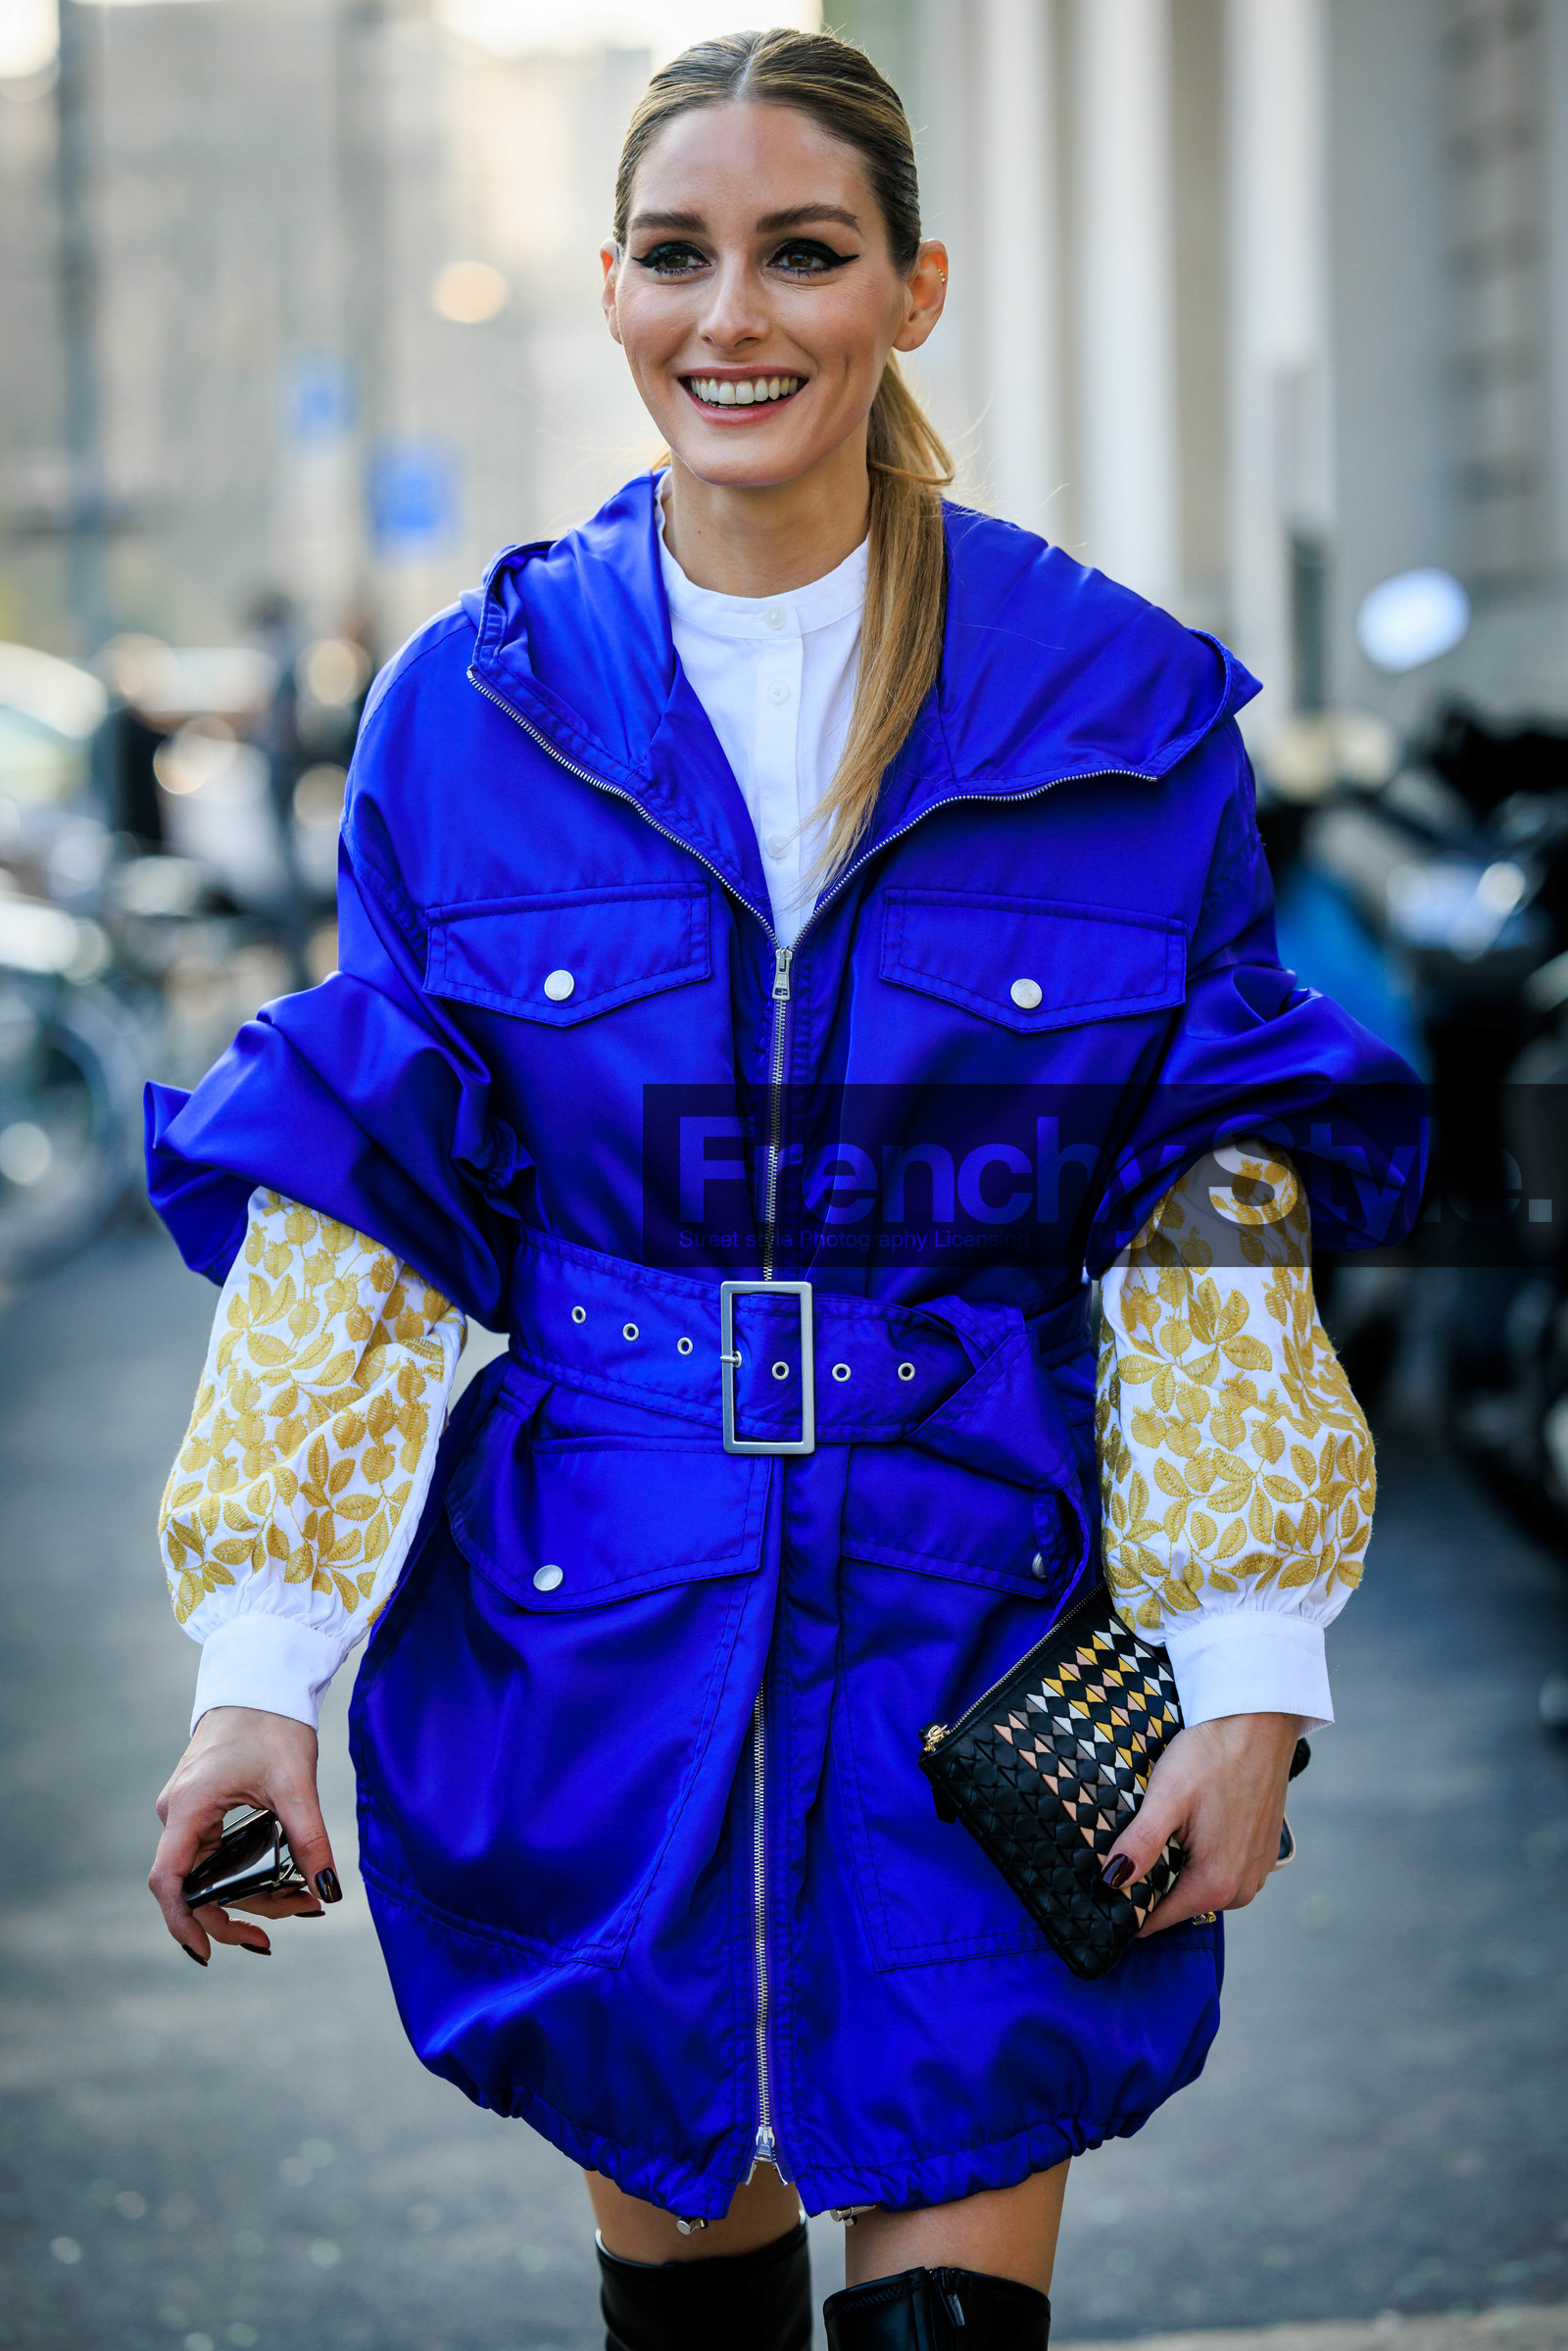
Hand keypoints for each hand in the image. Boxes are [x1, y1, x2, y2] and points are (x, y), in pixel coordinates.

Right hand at [149, 1706, 340, 1963]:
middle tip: (295, 1917)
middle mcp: (178, 1814)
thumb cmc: (271, 1722)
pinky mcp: (203, 1807)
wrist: (262, 1678)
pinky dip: (246, 1870)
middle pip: (197, 1885)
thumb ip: (309, 1840)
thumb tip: (328, 1892)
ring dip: (251, 1891)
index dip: (183, 1923)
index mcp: (188, 1808)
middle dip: (242, 1910)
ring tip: (302, 1901)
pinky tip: (282, 1880)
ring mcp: (188, 1811)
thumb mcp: (295, 1784)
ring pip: (210, 1872)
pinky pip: (217, 1853)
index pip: (169, 1882)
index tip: (208, 1954)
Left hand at [1101, 1711, 1300, 1936]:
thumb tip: (1112, 1882)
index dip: (1126, 1906)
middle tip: (1129, 1848)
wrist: (1259, 1723)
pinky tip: (1190, 1827)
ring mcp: (1255, 1873)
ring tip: (1160, 1833)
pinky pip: (1222, 1871)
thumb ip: (1140, 1844)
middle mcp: (1241, 1890)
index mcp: (1214, 1885)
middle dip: (1151, 1885)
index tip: (1104, 1887)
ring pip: (1200, 1887)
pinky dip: (1202, 1858)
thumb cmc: (1212, 1756)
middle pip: (1178, 1904)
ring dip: (1177, 1870)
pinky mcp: (1262, 1854)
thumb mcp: (1166, 1798)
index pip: (1156, 1919)